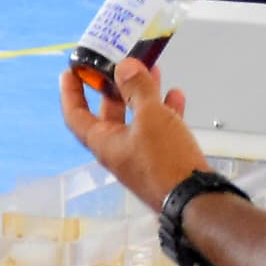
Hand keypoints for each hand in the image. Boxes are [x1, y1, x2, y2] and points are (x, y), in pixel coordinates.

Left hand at [59, 55, 204, 210]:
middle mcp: (118, 150)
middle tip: (119, 66)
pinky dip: (165, 111)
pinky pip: (159, 129)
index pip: (75, 115)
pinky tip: (175, 97)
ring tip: (153, 72)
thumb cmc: (167, 164)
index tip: (70, 72)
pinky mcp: (162, 159)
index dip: (71, 92)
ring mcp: (140, 156)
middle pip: (108, 113)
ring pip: (136, 118)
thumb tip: (124, 67)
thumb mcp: (150, 117)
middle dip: (115, 86)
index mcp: (104, 143)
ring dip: (143, 94)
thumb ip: (137, 88)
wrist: (195, 199)